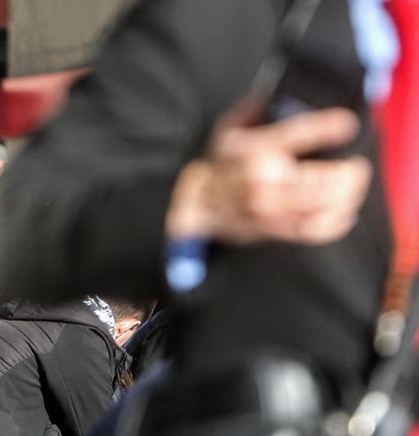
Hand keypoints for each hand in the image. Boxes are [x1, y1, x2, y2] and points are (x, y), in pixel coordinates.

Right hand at [165, 106, 371, 245]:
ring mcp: (269, 208)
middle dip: (349, 173)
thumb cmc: (219, 164)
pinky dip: (336, 222)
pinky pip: (313, 230)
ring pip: (323, 205)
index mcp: (256, 150)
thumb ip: (257, 106)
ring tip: (352, 186)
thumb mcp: (230, 127)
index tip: (348, 124)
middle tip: (356, 166)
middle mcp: (264, 180)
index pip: (297, 134)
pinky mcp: (273, 228)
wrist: (196, 203)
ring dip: (346, 196)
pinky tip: (344, 212)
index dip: (328, 126)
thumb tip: (279, 87)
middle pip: (322, 178)